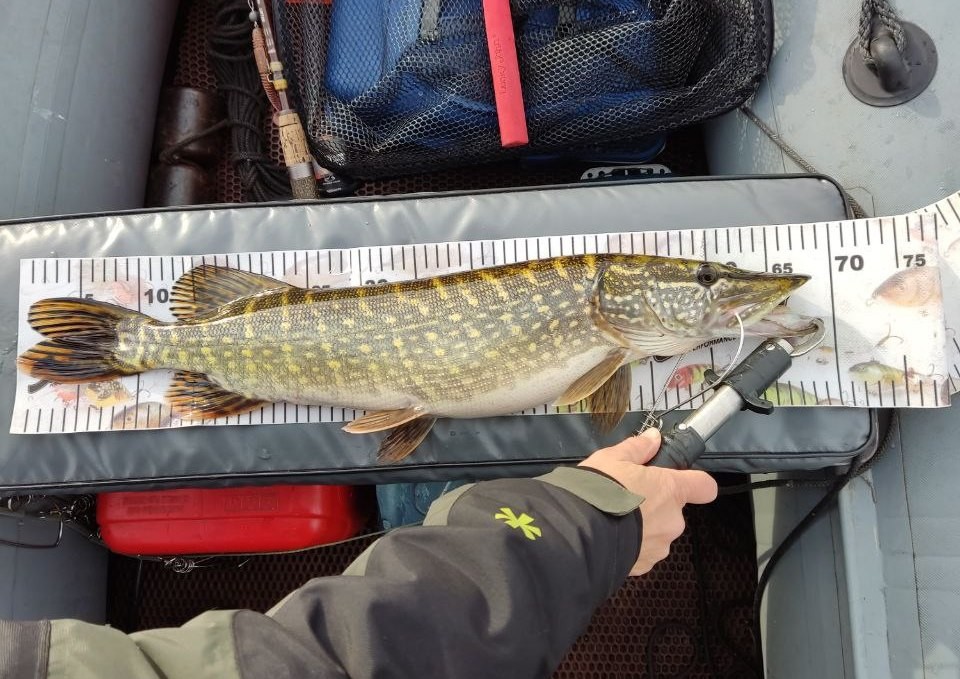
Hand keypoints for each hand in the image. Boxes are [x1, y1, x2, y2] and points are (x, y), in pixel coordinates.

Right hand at [578, 429, 717, 575]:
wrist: (579, 533)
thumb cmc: (598, 492)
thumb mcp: (612, 459)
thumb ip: (637, 448)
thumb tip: (653, 438)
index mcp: (670, 490)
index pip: (704, 486)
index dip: (695, 483)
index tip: (681, 480)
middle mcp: (673, 520)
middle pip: (673, 509)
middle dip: (654, 504)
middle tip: (627, 496)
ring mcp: (660, 545)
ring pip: (658, 531)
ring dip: (643, 526)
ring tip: (615, 518)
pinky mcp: (644, 565)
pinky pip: (643, 551)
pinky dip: (632, 544)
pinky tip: (611, 535)